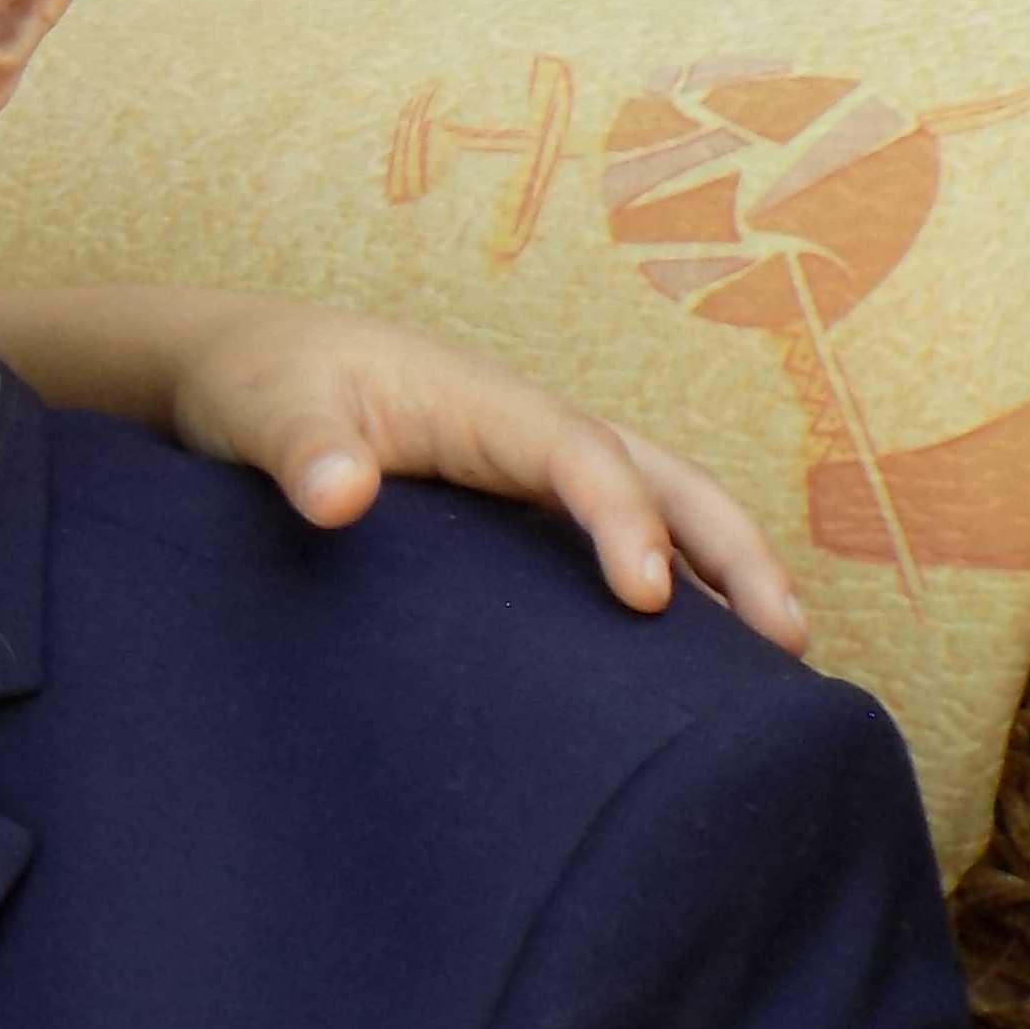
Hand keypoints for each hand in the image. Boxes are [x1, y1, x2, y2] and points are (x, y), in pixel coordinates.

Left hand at [168, 304, 807, 652]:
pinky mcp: (510, 507)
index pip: (580, 456)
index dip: (623, 520)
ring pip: (654, 505)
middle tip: (787, 637)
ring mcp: (527, 469)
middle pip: (660, 476)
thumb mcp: (265, 415)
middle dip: (730, 548)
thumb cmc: (261, 385)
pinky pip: (605, 537)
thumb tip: (339, 497)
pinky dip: (666, 580)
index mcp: (483, 404)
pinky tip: (683, 661)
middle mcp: (527, 431)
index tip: (647, 598)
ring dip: (718, 569)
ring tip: (778, 658)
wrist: (242, 367)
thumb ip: (302, 453)